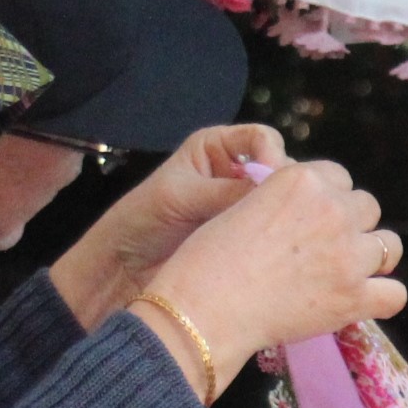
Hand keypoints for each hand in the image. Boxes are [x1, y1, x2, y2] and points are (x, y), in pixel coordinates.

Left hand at [48, 123, 289, 328]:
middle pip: (280, 171)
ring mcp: (243, 208)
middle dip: (283, 189)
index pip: (262, 138)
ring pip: (280, 205)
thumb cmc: (142, 220)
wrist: (124, 268)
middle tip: (280, 213)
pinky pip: (272, 235)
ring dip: (282, 218)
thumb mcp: (183, 196)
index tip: (273, 181)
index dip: (273, 155)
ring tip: (277, 236)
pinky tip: (275, 252)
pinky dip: (275, 241)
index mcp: (216, 148)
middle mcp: (235, 173)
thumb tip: (278, 192)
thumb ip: (229, 191)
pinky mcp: (247, 239)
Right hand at [128, 159, 404, 397]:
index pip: (338, 178)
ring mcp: (347, 253)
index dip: (326, 201)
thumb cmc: (208, 260)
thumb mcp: (243, 204)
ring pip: (389, 245)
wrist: (205, 306)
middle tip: (324, 252)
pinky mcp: (353, 296)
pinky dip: (383, 298)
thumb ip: (280, 199)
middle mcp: (332, 209)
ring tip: (349, 274)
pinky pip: (395, 294)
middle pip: (366, 207)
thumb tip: (303, 209)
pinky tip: (364, 302)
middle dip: (350, 226)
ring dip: (373, 257)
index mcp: (302, 179)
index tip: (310, 222)